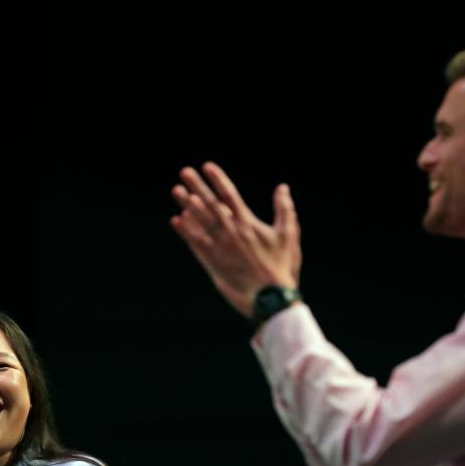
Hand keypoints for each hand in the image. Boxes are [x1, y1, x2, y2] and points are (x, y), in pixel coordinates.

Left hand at [170, 161, 301, 317]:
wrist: (269, 299)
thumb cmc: (281, 267)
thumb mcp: (288, 235)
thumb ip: (285, 209)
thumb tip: (283, 187)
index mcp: (248, 223)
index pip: (229, 194)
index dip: (217, 179)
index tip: (207, 166)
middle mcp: (230, 232)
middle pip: (210, 203)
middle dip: (197, 186)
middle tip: (184, 172)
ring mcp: (219, 247)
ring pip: (199, 221)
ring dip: (187, 205)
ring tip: (176, 191)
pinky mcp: (212, 262)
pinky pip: (195, 243)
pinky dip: (185, 231)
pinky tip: (176, 220)